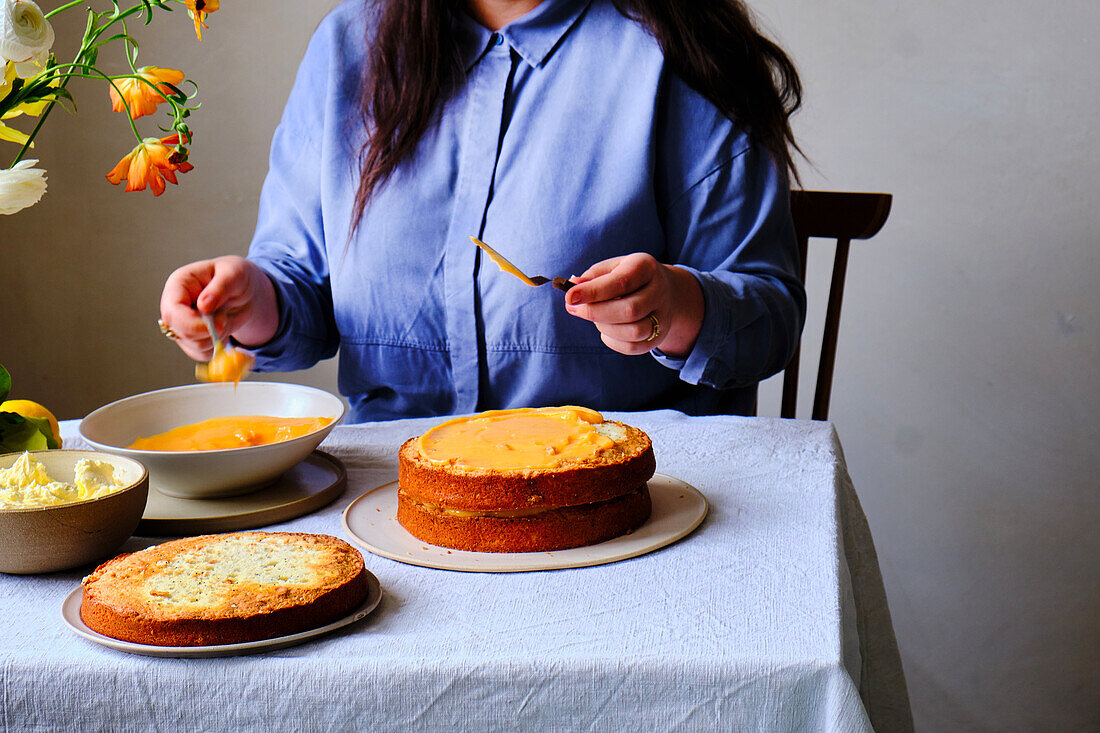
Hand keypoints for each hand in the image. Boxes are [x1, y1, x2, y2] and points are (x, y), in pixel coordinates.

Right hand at [158, 256, 278, 360]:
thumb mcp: (234, 274)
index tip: (217, 324)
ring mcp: (182, 323)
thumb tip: (204, 304)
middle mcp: (175, 306)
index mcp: (179, 285)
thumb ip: (220, 288)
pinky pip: (202, 354)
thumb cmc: (236, 275)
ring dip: (216, 338)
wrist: (244, 289)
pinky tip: (223, 330)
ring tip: (225, 318)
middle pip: (180, 333)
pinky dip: (217, 347)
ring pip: (193, 346)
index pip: (173, 312)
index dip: (193, 324)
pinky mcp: (191, 338)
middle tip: (225, 319)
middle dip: (208, 332)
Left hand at [564, 253, 703, 356]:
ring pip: (634, 331)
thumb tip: (572, 285)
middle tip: (574, 309)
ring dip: (605, 327)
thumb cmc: (629, 277)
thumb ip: (592, 276)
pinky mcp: (658, 336)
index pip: (620, 282)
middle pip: (629, 310)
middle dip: (596, 312)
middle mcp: (659, 291)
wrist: (664, 291)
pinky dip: (612, 341)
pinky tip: (606, 329)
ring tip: (596, 318)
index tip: (569, 297)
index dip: (593, 291)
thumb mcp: (612, 267)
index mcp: (645, 267)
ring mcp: (662, 316)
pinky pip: (633, 347)